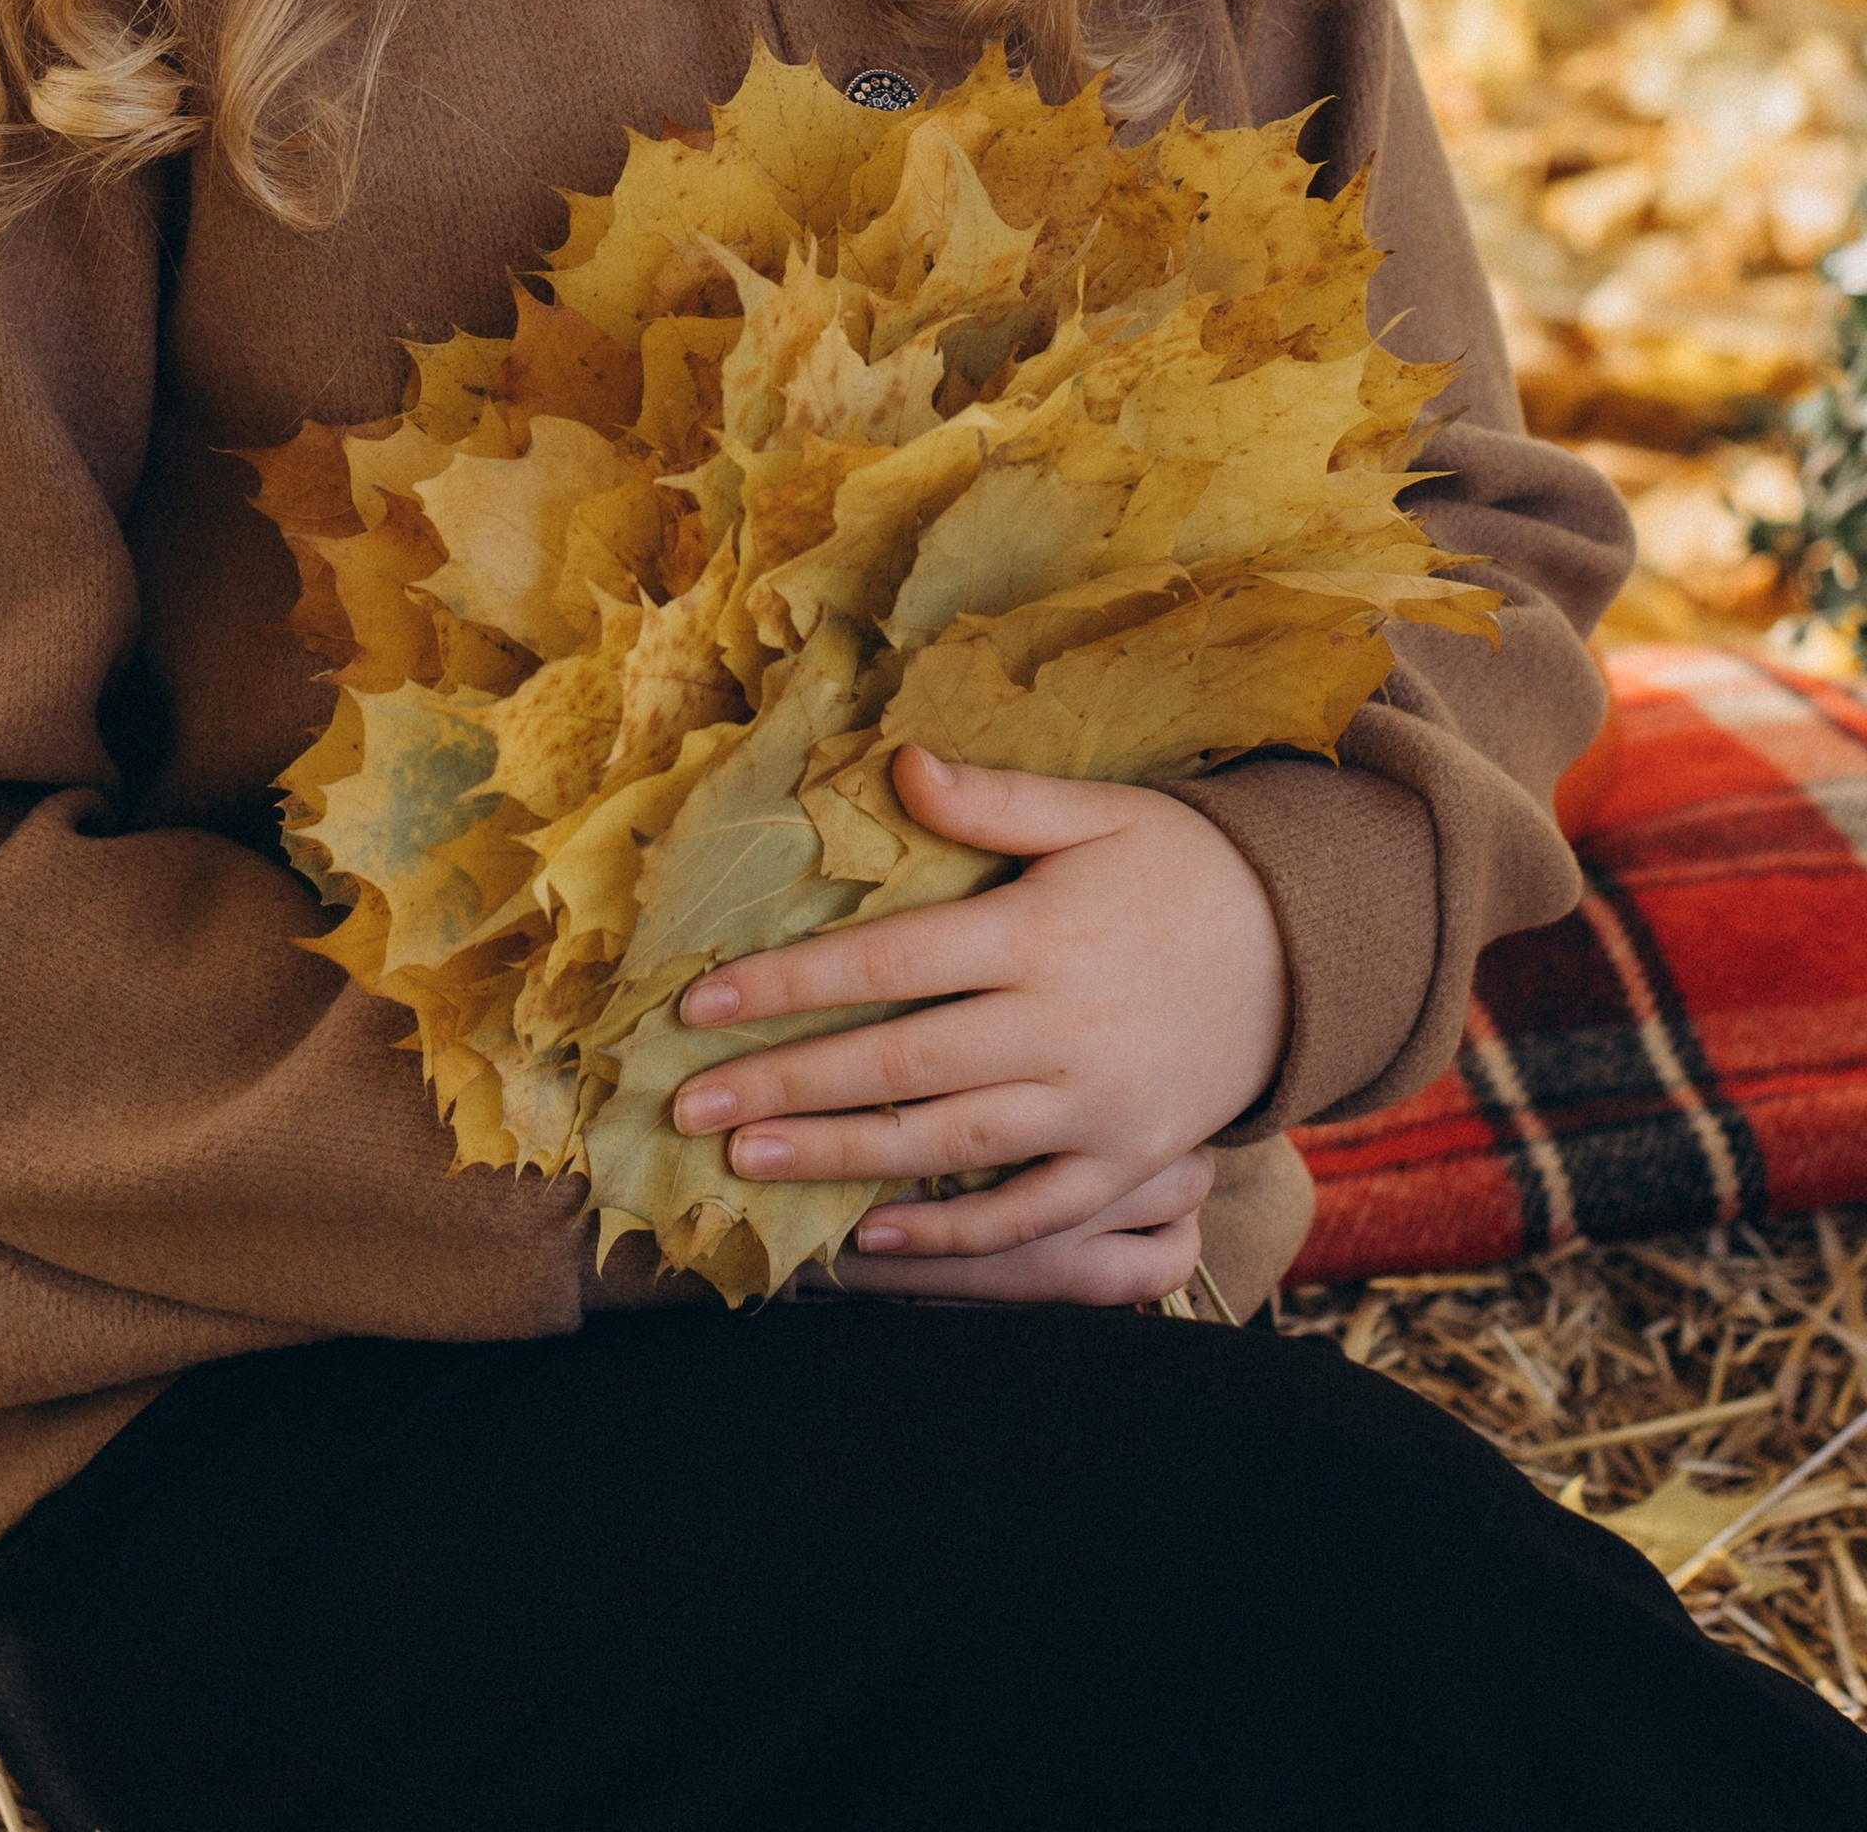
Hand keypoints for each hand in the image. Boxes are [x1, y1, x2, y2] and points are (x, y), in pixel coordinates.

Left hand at [668, 749, 1291, 1302]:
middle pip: (898, 1064)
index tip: (699, 1007)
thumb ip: (994, 800)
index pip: (886, 963)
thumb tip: (897, 762)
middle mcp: (1058, 1027)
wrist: (1311, 953)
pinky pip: (1028, 1211)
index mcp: (1036, 933)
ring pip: (946, 1145)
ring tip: (746, 1164)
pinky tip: (871, 1238)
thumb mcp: (1100, 810)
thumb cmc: (1184, 868)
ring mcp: (1095, 1106)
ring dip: (839, 1158)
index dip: (787, 985)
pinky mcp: (1126, 1161)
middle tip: (687, 1108)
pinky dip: (950, 1235)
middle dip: (784, 1085)